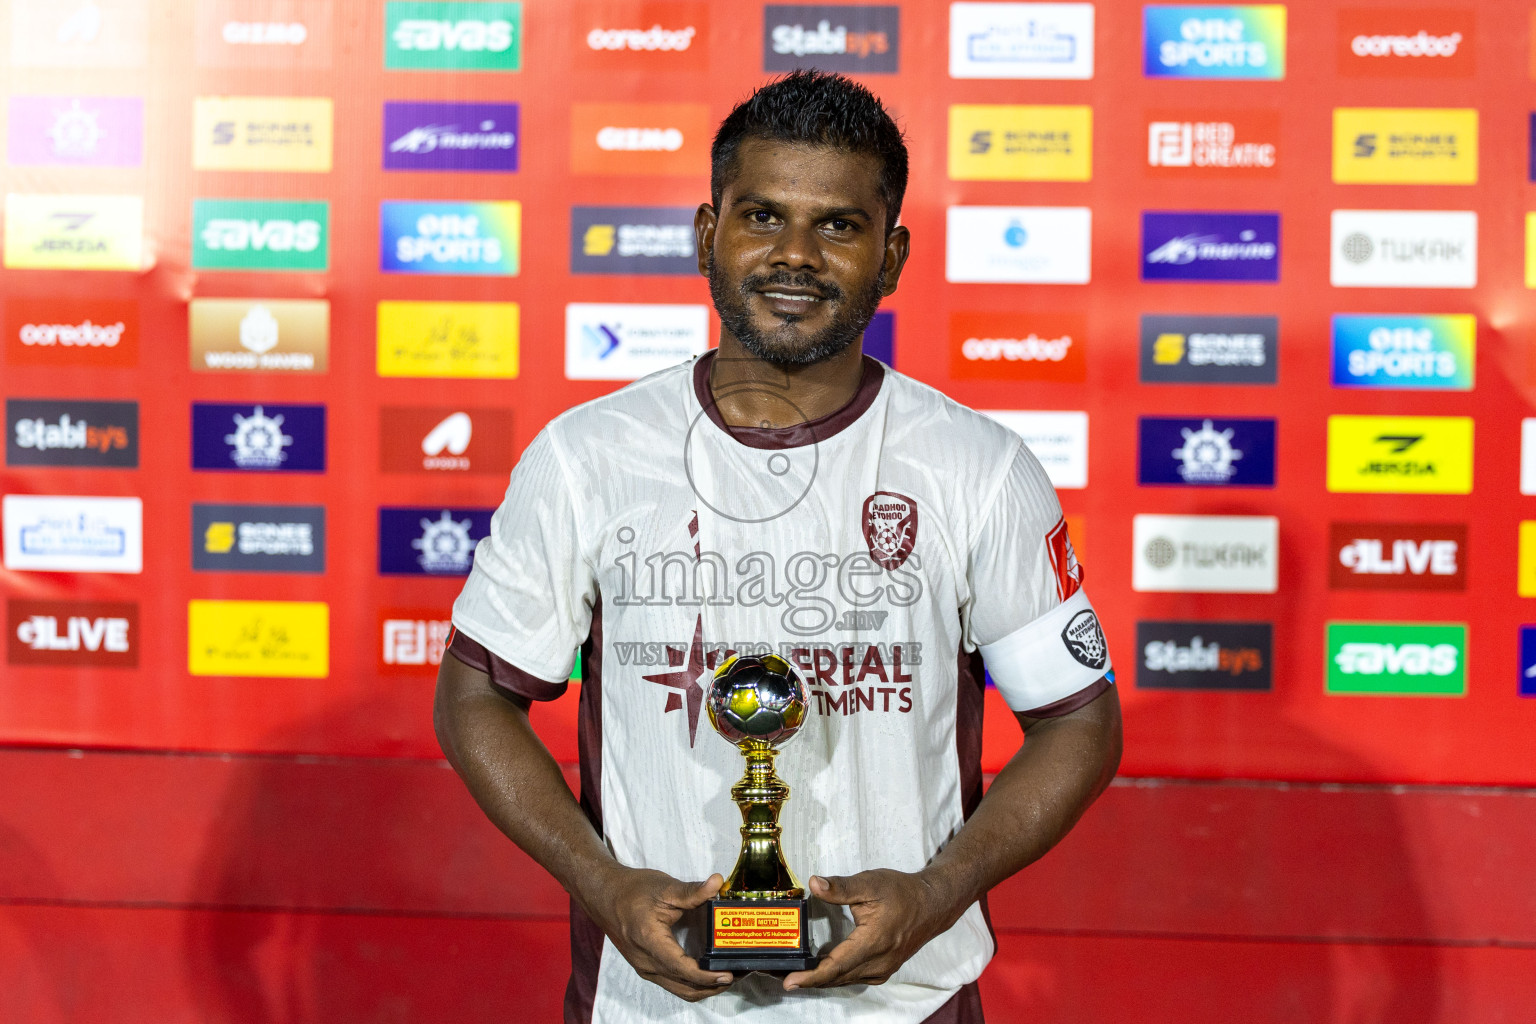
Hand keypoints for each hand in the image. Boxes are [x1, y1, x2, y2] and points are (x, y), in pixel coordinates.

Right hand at [585, 867, 733, 1000]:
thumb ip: (692, 891)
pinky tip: (706, 973)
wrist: (605, 896)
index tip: (728, 974)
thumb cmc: (631, 891)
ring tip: (725, 977)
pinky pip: (672, 983)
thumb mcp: (664, 887)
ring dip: (703, 988)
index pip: (682, 969)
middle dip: (712, 986)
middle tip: (737, 975)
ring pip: (679, 989)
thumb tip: (717, 882)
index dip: (707, 976)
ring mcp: (645, 967)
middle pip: (684, 987)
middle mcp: (646, 962)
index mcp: (650, 941)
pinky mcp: (646, 967)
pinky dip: (691, 983)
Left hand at [782, 870, 963, 989]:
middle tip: (783, 978)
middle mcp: (879, 961)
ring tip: (798, 976)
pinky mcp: (884, 969)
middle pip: (837, 977)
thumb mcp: (871, 883)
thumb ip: (841, 887)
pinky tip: (824, 970)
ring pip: (846, 980)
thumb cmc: (902, 892)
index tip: (790, 981)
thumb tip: (814, 883)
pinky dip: (837, 977)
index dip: (811, 976)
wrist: (932, 904)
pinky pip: (855, 978)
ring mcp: (883, 969)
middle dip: (809, 980)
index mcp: (873, 942)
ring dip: (821, 980)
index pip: (836, 965)